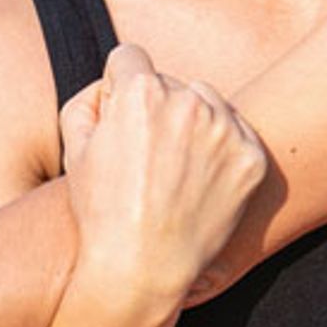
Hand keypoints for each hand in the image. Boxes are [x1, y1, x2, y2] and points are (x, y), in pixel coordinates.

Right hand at [60, 41, 269, 326]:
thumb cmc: (101, 210)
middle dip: (158, 109)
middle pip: (171, 83)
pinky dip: (222, 150)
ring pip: (208, 103)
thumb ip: (91, 98)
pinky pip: (237, 133)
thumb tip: (115, 82)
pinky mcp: (252, 157)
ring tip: (174, 171)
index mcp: (141, 92)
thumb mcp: (74, 148)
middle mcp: (188, 101)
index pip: (130, 59)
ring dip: (194, 123)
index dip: (119, 89)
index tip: (120, 119)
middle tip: (147, 157)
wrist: (143, 267)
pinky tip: (201, 181)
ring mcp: (225, 129)